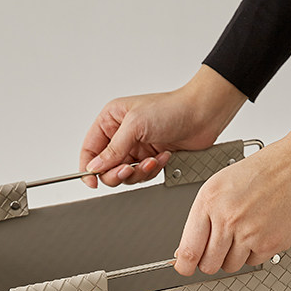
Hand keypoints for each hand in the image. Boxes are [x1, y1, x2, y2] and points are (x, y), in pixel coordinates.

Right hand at [79, 66, 246, 187]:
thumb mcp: (136, 125)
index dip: (88, 168)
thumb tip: (95, 167)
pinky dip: (152, 170)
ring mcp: (136, 147)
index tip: (93, 182)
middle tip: (128, 170)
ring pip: (124, 174)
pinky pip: (142, 175)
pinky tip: (163, 157)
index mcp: (111, 120)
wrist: (202, 115)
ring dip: (139, 172)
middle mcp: (121, 134)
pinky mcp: (150, 157)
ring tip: (152, 160)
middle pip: (106, 167)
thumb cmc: (171, 108)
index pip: (89, 149)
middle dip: (118, 172)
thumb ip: (113, 149)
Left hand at [173, 114, 290, 275]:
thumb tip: (187, 249)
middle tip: (220, 247)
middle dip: (210, 260)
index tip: (185, 268)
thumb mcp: (221, 185)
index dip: (184, 265)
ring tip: (245, 230)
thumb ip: (202, 217)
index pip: (188, 250)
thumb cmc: (264, 172)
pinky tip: (261, 230)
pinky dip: (255, 251)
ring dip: (234, 256)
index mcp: (210, 202)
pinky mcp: (270, 245)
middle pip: (208, 264)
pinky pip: (253, 262)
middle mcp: (228, 219)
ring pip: (230, 266)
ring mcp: (250, 234)